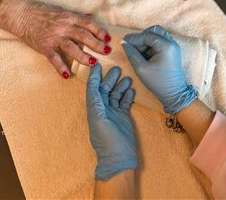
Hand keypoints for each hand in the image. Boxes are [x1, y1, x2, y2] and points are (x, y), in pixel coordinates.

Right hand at [16, 1, 111, 77]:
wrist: (22, 15)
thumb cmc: (43, 12)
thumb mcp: (62, 11)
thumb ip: (77, 16)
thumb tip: (91, 17)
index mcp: (69, 17)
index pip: (88, 24)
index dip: (99, 31)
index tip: (108, 38)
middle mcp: (63, 27)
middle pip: (83, 36)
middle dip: (96, 44)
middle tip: (107, 51)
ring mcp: (54, 37)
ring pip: (71, 47)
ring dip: (83, 56)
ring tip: (93, 63)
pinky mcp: (44, 46)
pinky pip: (54, 58)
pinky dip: (60, 67)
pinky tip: (67, 75)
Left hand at [86, 64, 136, 180]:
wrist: (119, 160)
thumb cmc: (107, 141)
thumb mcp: (99, 120)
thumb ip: (96, 102)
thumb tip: (93, 85)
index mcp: (94, 108)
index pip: (93, 88)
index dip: (94, 76)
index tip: (98, 64)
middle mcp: (103, 109)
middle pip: (105, 89)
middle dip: (109, 78)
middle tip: (117, 67)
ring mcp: (114, 113)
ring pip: (116, 94)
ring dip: (120, 85)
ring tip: (127, 77)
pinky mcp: (124, 117)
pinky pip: (125, 102)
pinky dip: (128, 95)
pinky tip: (132, 89)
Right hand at [123, 25, 196, 114]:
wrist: (174, 94)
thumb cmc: (158, 82)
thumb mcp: (141, 68)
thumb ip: (131, 53)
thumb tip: (124, 43)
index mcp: (166, 46)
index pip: (147, 36)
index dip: (134, 38)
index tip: (124, 41)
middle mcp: (172, 43)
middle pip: (155, 30)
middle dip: (142, 36)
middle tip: (133, 44)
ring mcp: (174, 46)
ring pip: (158, 35)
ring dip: (147, 39)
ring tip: (138, 50)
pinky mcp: (173, 51)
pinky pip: (161, 41)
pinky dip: (152, 44)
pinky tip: (144, 53)